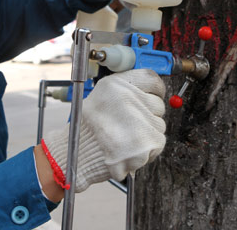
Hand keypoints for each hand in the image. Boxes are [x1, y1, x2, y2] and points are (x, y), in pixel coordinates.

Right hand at [43, 69, 165, 192]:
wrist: (78, 157)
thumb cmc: (90, 129)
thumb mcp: (101, 97)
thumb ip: (126, 90)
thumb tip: (151, 90)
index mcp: (115, 84)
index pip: (151, 78)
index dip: (155, 90)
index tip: (151, 97)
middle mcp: (127, 98)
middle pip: (158, 103)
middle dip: (148, 114)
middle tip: (129, 125)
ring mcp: (138, 120)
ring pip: (159, 124)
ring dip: (147, 132)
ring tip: (126, 137)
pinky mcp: (147, 140)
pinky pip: (158, 140)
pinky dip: (148, 148)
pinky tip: (130, 148)